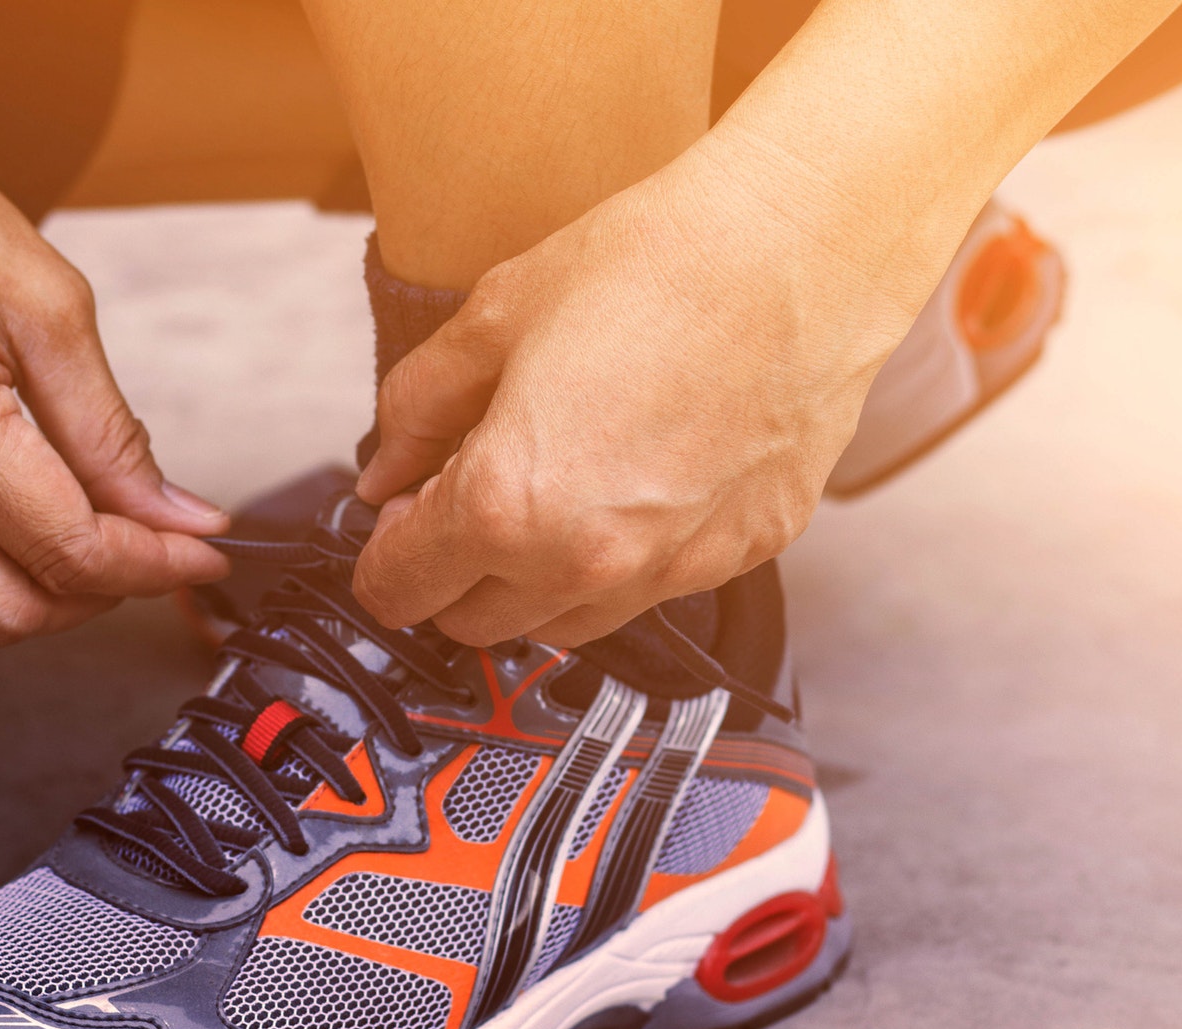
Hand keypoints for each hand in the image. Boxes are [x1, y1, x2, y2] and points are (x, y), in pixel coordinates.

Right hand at [0, 77, 227, 648]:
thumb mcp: (49, 306)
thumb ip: (113, 432)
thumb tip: (175, 518)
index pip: (68, 548)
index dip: (154, 566)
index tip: (202, 554)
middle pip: (8, 614)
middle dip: (96, 596)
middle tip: (149, 548)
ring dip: (40, 595)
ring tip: (90, 531)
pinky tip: (26, 514)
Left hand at [351, 142, 935, 647]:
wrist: (800, 249)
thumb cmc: (655, 265)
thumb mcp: (493, 317)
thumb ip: (417, 410)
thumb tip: (384, 473)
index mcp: (506, 505)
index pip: (399, 588)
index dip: (381, 554)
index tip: (394, 519)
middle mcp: (586, 562)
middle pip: (474, 625)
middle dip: (450, 574)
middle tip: (463, 497)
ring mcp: (671, 570)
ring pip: (562, 626)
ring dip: (531, 582)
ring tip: (550, 490)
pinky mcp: (740, 556)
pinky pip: (651, 590)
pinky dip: (622, 559)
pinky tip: (633, 480)